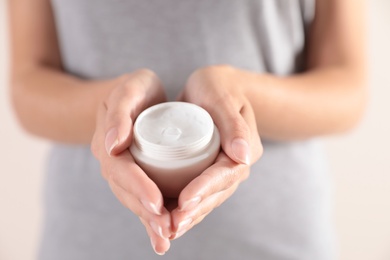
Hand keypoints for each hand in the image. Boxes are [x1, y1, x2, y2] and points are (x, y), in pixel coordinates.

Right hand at [91, 69, 170, 254]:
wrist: (133, 96)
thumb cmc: (134, 89)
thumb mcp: (129, 90)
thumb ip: (120, 112)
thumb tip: (112, 144)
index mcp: (109, 144)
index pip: (122, 171)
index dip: (139, 187)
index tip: (157, 202)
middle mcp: (114, 163)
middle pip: (128, 193)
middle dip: (147, 212)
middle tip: (168, 229)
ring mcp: (124, 173)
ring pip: (135, 201)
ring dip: (150, 221)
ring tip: (167, 238)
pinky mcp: (137, 177)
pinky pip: (142, 200)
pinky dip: (150, 220)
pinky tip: (162, 239)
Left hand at [170, 65, 262, 238]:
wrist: (216, 87)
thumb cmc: (219, 86)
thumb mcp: (223, 98)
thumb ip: (233, 124)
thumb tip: (244, 156)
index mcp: (244, 148)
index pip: (225, 174)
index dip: (204, 189)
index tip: (184, 201)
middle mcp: (236, 163)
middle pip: (217, 193)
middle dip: (195, 210)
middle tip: (172, 225)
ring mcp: (224, 169)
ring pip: (208, 198)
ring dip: (190, 216)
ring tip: (168, 230)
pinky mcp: (210, 170)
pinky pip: (200, 193)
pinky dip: (186, 208)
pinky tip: (170, 220)